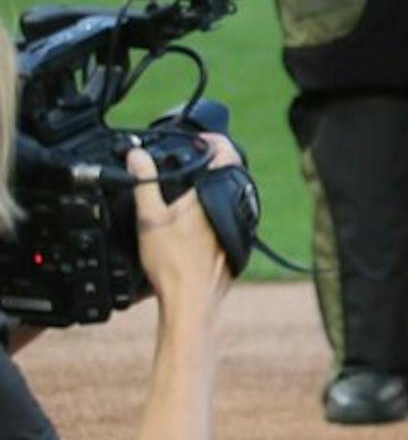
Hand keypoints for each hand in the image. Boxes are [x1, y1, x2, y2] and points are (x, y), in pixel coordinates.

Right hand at [129, 135, 238, 316]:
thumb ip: (144, 182)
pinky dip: (215, 210)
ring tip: (188, 190)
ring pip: (231, 195)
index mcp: (219, 191)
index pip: (226, 151)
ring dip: (212, 188)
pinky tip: (195, 221)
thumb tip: (136, 155)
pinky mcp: (238, 241)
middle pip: (229, 172)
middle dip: (210, 164)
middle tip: (188, 162)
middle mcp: (236, 204)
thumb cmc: (172, 262)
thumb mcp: (149, 217)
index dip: (211, 140)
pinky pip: (230, 215)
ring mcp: (240, 223)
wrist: (190, 300)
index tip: (197, 139)